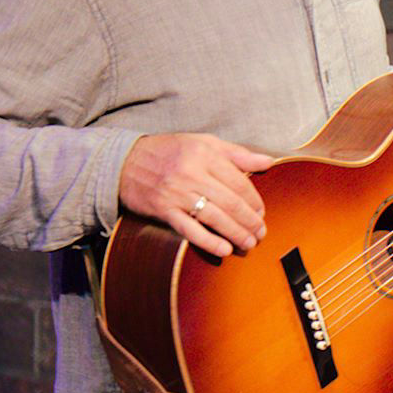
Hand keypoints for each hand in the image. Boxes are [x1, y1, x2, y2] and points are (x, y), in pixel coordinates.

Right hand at [119, 133, 272, 257]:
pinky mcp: (163, 210)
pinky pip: (190, 229)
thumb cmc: (169, 151)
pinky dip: (209, 241)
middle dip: (250, 221)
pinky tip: (224, 250)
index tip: (261, 212)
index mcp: (205, 154)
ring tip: (249, 243)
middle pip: (230, 202)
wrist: (124, 161)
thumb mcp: (204, 142)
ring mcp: (177, 193)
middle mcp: (192, 173)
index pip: (239, 182)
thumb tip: (268, 161)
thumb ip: (237, 153)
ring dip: (236, 233)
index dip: (255, 200)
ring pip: (215, 217)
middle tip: (261, 233)